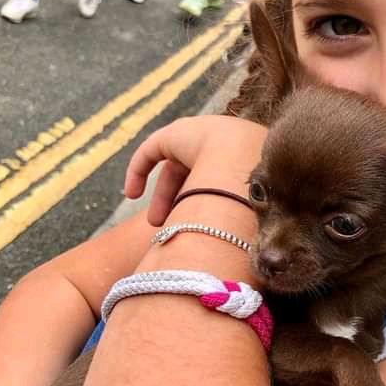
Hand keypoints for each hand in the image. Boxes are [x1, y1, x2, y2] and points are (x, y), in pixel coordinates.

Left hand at [124, 115, 267, 225]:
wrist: (244, 161)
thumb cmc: (252, 192)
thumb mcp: (248, 211)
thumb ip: (239, 224)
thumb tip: (234, 252)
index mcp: (247, 161)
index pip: (221, 182)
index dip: (205, 205)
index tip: (198, 227)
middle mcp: (224, 145)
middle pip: (196, 176)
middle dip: (183, 205)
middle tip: (174, 228)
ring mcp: (199, 136)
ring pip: (174, 169)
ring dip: (163, 197)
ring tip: (155, 224)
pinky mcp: (174, 132)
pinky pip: (152, 152)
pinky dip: (139, 171)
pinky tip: (132, 194)